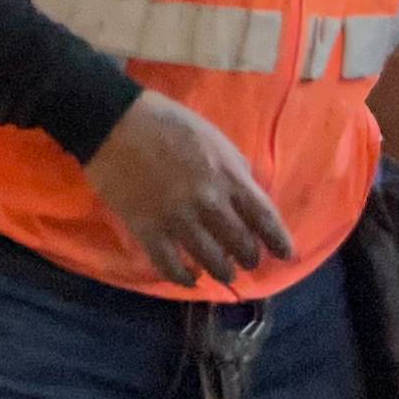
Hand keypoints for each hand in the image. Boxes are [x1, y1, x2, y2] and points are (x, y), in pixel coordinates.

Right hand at [84, 92, 294, 288]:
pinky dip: (183, 278)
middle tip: (246, 260)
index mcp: (230, 177)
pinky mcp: (148, 229)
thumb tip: (248, 195)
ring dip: (221, 271)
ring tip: (220, 272)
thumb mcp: (214, 138)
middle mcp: (210, 203)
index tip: (285, 254)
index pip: (266, 219)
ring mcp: (178, 219)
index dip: (279, 241)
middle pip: (242, 245)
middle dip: (249, 257)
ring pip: (212, 262)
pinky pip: (171, 266)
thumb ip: (235, 168)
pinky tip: (189, 277)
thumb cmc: (167, 122)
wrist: (113, 121)